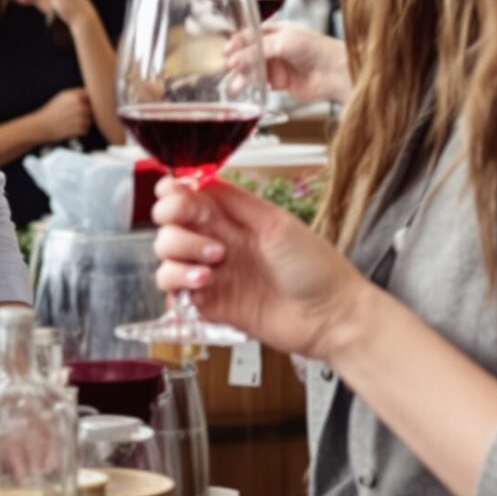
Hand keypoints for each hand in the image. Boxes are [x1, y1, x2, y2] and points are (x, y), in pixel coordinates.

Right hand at [29, 87, 96, 145]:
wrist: (41, 125)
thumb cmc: (52, 111)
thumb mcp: (62, 97)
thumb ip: (77, 94)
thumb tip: (92, 94)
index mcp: (75, 96)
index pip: (92, 96)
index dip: (90, 101)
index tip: (86, 104)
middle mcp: (79, 106)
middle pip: (93, 109)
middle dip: (88, 113)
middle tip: (75, 115)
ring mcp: (80, 118)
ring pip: (91, 120)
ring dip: (84, 122)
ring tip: (71, 122)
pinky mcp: (79, 129)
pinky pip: (86, 129)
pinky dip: (80, 130)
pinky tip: (70, 128)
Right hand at [151, 176, 369, 361]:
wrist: (331, 316)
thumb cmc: (316, 269)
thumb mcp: (276, 223)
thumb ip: (235, 201)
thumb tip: (200, 179)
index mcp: (234, 219)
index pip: (188, 198)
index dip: (174, 195)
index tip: (177, 198)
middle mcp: (219, 243)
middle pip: (170, 225)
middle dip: (177, 228)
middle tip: (210, 241)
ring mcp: (213, 273)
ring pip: (166, 257)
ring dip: (179, 258)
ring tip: (210, 269)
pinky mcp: (211, 304)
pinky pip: (174, 292)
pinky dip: (177, 287)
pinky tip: (201, 286)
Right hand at [230, 23, 353, 106]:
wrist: (336, 74)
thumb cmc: (318, 50)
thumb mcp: (284, 42)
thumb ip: (258, 50)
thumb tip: (234, 58)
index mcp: (276, 31)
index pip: (250, 35)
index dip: (237, 43)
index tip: (226, 51)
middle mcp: (275, 47)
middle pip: (248, 53)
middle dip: (236, 61)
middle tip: (228, 69)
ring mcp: (277, 65)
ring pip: (252, 70)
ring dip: (242, 76)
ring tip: (235, 85)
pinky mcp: (280, 83)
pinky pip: (260, 84)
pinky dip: (251, 87)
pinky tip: (244, 89)